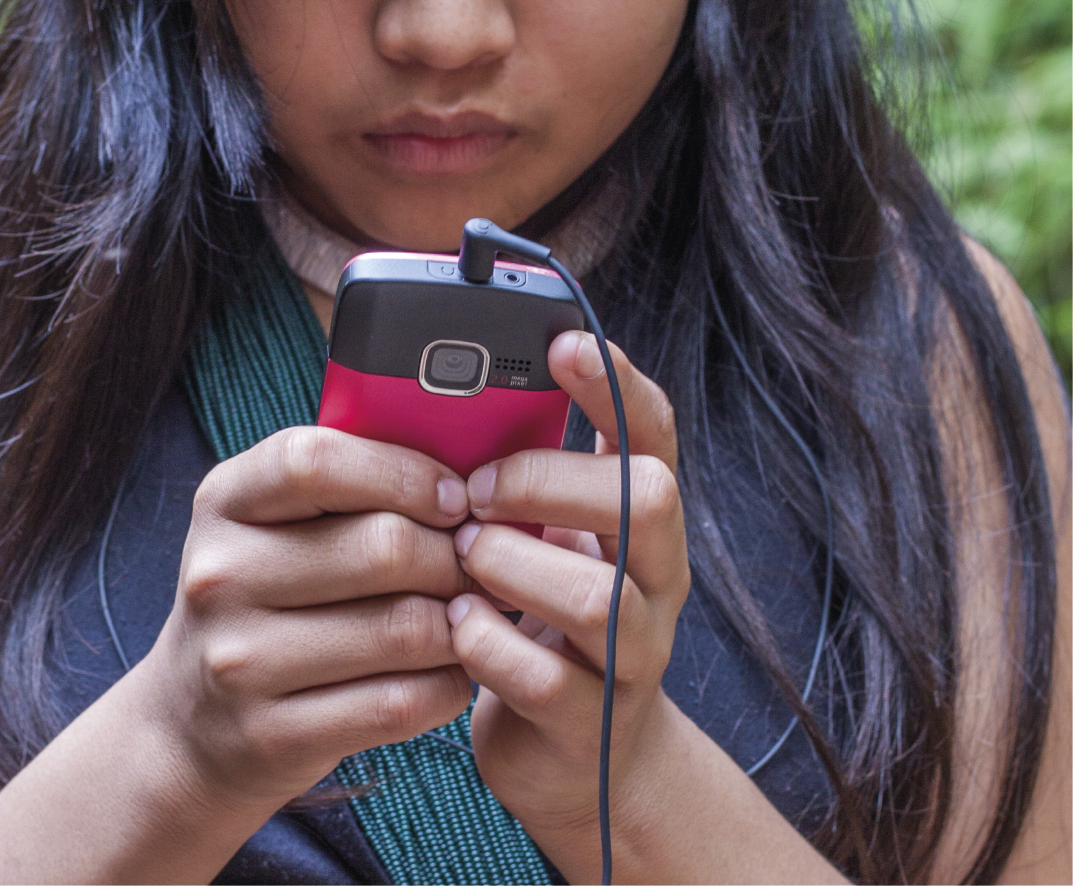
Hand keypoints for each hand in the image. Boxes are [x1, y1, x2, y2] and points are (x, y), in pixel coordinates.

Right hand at [139, 426, 474, 815]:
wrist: (191, 723)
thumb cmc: (267, 596)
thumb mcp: (276, 521)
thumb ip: (351, 483)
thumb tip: (470, 471)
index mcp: (226, 500)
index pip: (318, 461)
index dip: (405, 473)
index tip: (455, 497)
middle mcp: (222, 575)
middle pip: (384, 546)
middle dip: (455, 555)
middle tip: (479, 565)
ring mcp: (240, 661)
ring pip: (404, 628)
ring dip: (461, 622)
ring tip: (470, 615)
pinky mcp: (273, 734)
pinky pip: (401, 702)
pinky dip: (448, 684)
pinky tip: (449, 671)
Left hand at [444, 330, 686, 879]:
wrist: (574, 759)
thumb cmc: (539, 619)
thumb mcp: (543, 537)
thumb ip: (521, 479)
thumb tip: (444, 402)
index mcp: (642, 518)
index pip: (655, 431)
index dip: (616, 383)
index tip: (562, 343)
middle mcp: (657, 579)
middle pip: (649, 499)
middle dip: (549, 482)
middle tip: (476, 491)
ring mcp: (634, 656)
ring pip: (600, 595)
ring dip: (512, 566)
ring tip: (463, 562)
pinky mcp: (590, 725)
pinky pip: (548, 679)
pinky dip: (488, 645)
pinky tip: (458, 628)